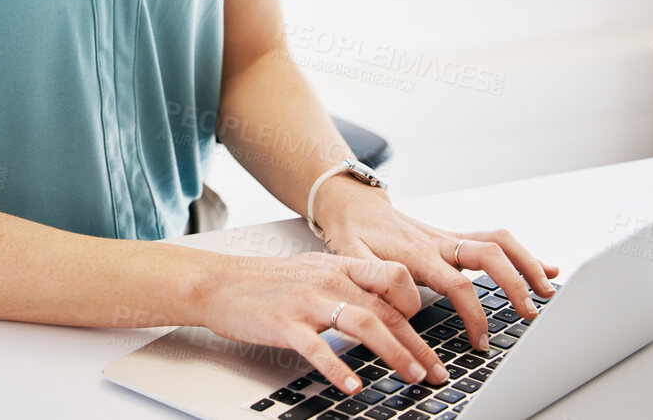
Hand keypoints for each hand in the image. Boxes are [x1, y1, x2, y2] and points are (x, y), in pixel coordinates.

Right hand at [192, 250, 449, 395]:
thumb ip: (345, 284)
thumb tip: (381, 309)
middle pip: (388, 308)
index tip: (428, 334)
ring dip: (395, 353)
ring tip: (412, 376)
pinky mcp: (285, 323)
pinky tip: (353, 386)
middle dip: (419, 344)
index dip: (418, 306)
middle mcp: (327, 279)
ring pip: (364, 323)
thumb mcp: (310, 271)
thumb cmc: (263, 282)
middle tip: (436, 371)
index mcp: (337, 265)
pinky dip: (339, 369)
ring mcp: (306, 301)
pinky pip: (318, 348)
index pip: (394, 278)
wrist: (216, 282)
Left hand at [315, 181, 560, 351]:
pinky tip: (546, 268)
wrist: (353, 207)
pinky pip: (494, 241)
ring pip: (498, 242)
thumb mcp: (352, 261)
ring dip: (527, 264)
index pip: (456, 284)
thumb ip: (376, 282)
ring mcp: (450, 238)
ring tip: (548, 290)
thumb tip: (408, 309)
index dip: (473, 313)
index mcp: (417, 253)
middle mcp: (439, 242)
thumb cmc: (353, 236)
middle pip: (489, 255)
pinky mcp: (455, 238)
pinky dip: (522, 254)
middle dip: (514, 283)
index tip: (482, 340)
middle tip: (530, 313)